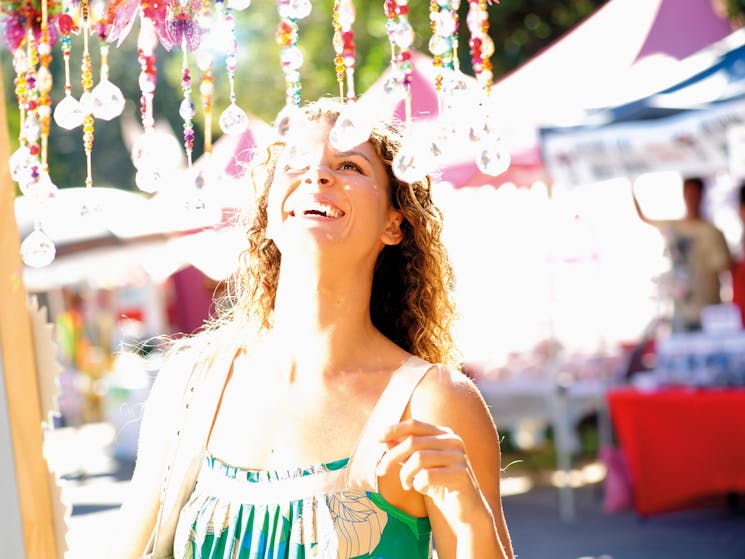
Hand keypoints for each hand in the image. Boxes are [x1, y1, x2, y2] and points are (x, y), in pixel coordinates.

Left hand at [376, 419, 491, 524]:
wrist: (465, 508)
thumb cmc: (440, 483)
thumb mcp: (419, 466)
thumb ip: (404, 451)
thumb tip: (384, 440)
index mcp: (444, 433)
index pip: (415, 425)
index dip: (394, 429)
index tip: (378, 439)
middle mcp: (453, 440)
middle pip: (413, 442)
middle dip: (392, 456)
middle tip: (381, 471)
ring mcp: (458, 456)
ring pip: (418, 459)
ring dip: (405, 474)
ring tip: (406, 484)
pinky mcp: (460, 474)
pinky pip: (428, 476)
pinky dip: (418, 484)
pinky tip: (420, 489)